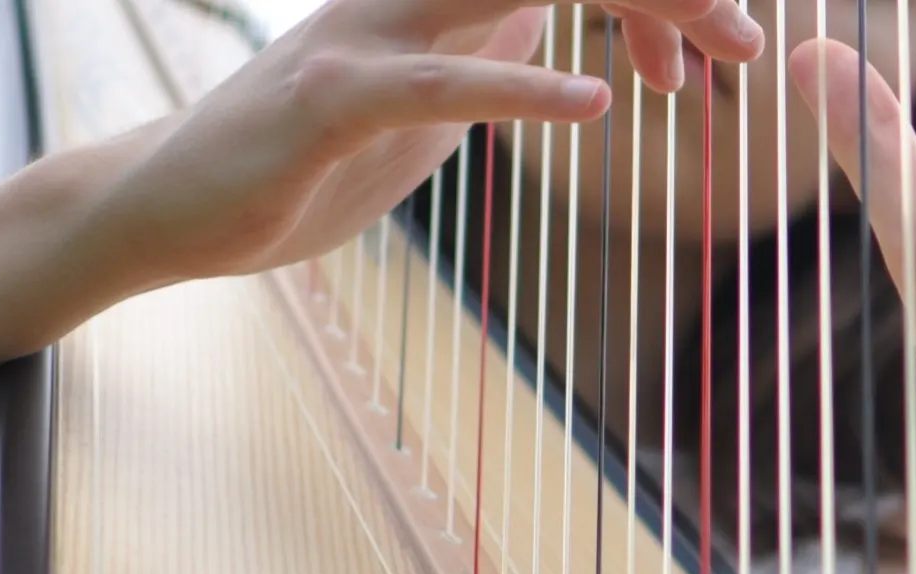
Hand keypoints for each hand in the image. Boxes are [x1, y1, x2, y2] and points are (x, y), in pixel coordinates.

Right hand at [76, 0, 766, 282]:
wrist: (170, 210)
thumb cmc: (302, 163)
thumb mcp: (426, 103)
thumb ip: (491, 57)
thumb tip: (570, 36)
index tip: (716, 48)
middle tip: (745, 40)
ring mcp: (363, 35)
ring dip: (623, 3)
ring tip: (707, 51)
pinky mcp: (327, 100)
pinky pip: (437, 80)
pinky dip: (521, 90)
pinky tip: (596, 106)